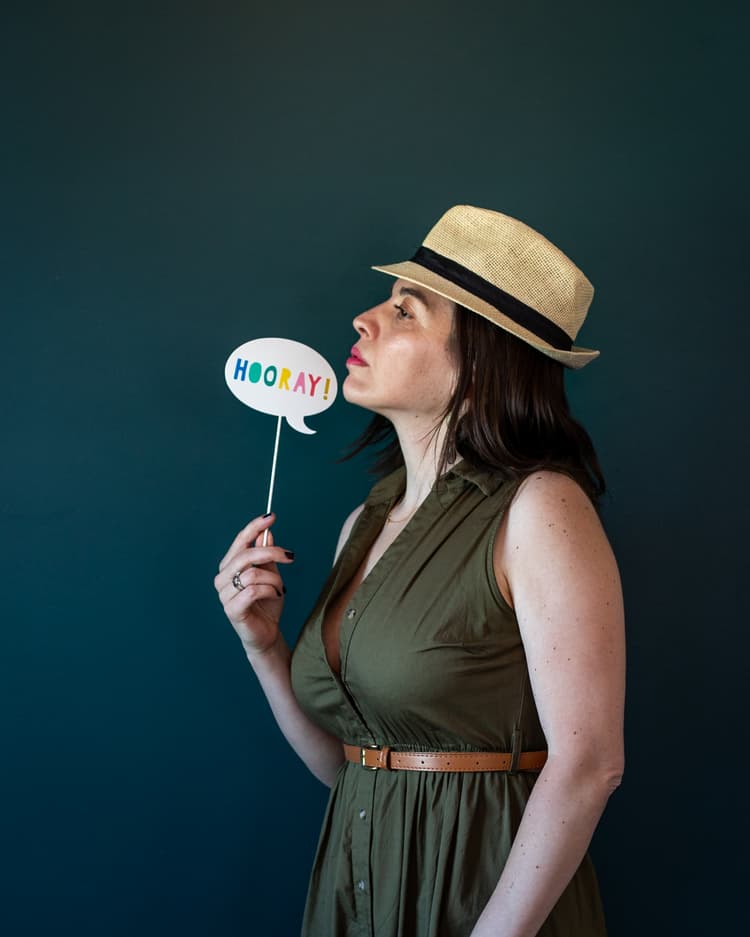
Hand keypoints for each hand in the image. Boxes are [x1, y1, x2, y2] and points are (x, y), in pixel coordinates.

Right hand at [214, 513, 294, 655]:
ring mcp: (224, 595)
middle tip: (290, 556)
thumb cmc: (267, 603)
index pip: (240, 541)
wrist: (267, 633)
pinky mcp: (232, 609)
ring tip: (280, 588)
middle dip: (271, 552)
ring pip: (253, 574)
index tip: (271, 516)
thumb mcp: (271, 574)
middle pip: (245, 555)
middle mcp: (223, 578)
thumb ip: (266, 555)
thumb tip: (266, 533)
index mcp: (229, 566)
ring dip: (274, 579)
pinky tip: (276, 596)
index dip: (254, 527)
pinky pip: (253, 591)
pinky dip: (270, 590)